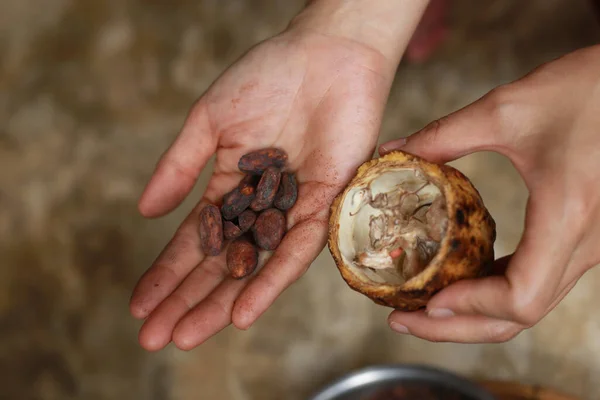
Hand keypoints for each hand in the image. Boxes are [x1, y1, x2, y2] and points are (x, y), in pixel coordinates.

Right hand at [128, 18, 407, 350]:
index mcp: (231, 187)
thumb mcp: (210, 121)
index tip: (139, 305)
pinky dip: (270, 281)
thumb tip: (144, 212)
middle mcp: (262, 207)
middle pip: (221, 263)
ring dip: (222, 303)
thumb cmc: (268, 77)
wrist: (326, 54)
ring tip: (188, 336)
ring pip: (255, 267)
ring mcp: (293, 211)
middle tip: (154, 338)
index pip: (194, 240)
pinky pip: (297, 251)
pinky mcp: (328, 206)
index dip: (167, 272)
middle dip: (188, 300)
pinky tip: (243, 312)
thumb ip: (181, 167)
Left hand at [380, 44, 599, 342]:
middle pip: (519, 316)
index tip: (426, 299)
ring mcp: (588, 245)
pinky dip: (495, 291)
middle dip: (457, 326)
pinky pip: (538, 281)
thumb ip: (443, 135)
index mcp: (567, 217)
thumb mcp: (505, 109)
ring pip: (530, 304)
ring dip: (474, 313)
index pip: (519, 298)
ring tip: (421, 305)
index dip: (468, 308)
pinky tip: (460, 279)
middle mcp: (585, 243)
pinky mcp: (582, 237)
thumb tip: (393, 151)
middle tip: (403, 320)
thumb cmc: (585, 90)